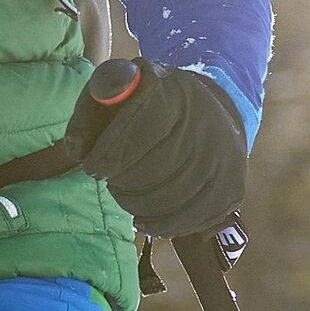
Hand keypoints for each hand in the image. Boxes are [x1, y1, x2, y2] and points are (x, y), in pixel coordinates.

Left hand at [65, 58, 248, 237]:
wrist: (213, 111)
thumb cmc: (153, 103)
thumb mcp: (119, 86)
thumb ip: (93, 106)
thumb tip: (78, 149)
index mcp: (172, 94)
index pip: (133, 133)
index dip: (106, 157)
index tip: (94, 167)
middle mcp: (206, 126)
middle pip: (150, 171)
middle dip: (121, 181)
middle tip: (113, 180)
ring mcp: (224, 161)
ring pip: (168, 200)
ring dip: (135, 203)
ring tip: (126, 192)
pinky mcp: (231, 190)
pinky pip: (188, 220)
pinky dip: (159, 224)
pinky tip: (143, 217)